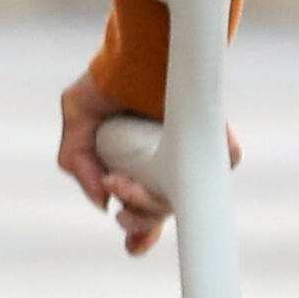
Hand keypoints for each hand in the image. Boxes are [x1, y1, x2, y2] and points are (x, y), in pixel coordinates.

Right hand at [55, 67, 224, 258]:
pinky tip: (170, 170)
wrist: (136, 51)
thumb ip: (76, 163)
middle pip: (159, 215)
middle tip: (115, 191)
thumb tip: (102, 202)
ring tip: (122, 182)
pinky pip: (223, 163)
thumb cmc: (107, 82)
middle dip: (136, 218)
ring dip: (150, 204)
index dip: (139, 235)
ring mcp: (191, 157)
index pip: (142, 213)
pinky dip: (203, 174)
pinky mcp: (218, 142)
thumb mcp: (76, 119)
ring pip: (181, 202)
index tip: (132, 246)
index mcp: (135, 169)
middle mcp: (166, 168)